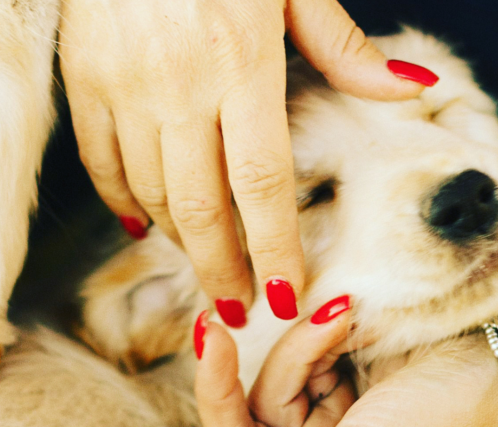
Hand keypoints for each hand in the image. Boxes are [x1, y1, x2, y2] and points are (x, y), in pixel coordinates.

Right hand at [59, 0, 436, 326]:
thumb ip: (345, 46)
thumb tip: (414, 87)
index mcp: (241, 62)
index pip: (261, 183)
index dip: (274, 248)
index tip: (286, 295)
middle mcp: (179, 85)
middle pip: (202, 206)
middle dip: (223, 268)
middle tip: (240, 309)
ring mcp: (124, 86)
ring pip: (152, 192)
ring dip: (181, 242)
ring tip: (207, 269)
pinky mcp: (83, 79)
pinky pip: (101, 162)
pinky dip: (123, 201)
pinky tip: (145, 227)